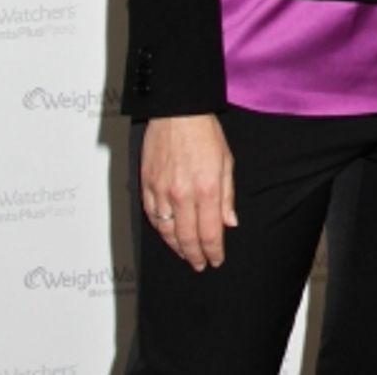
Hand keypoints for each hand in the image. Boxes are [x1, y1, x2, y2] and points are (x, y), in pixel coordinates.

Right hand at [140, 114, 236, 268]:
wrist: (178, 111)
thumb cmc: (204, 131)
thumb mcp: (227, 161)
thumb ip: (227, 195)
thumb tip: (230, 223)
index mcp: (207, 188)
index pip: (210, 233)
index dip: (213, 251)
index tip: (216, 260)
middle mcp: (183, 194)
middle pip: (187, 238)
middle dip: (195, 255)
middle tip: (199, 264)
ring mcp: (162, 191)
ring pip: (167, 231)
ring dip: (176, 247)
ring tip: (185, 254)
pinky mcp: (147, 185)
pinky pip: (152, 216)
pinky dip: (160, 229)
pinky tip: (167, 233)